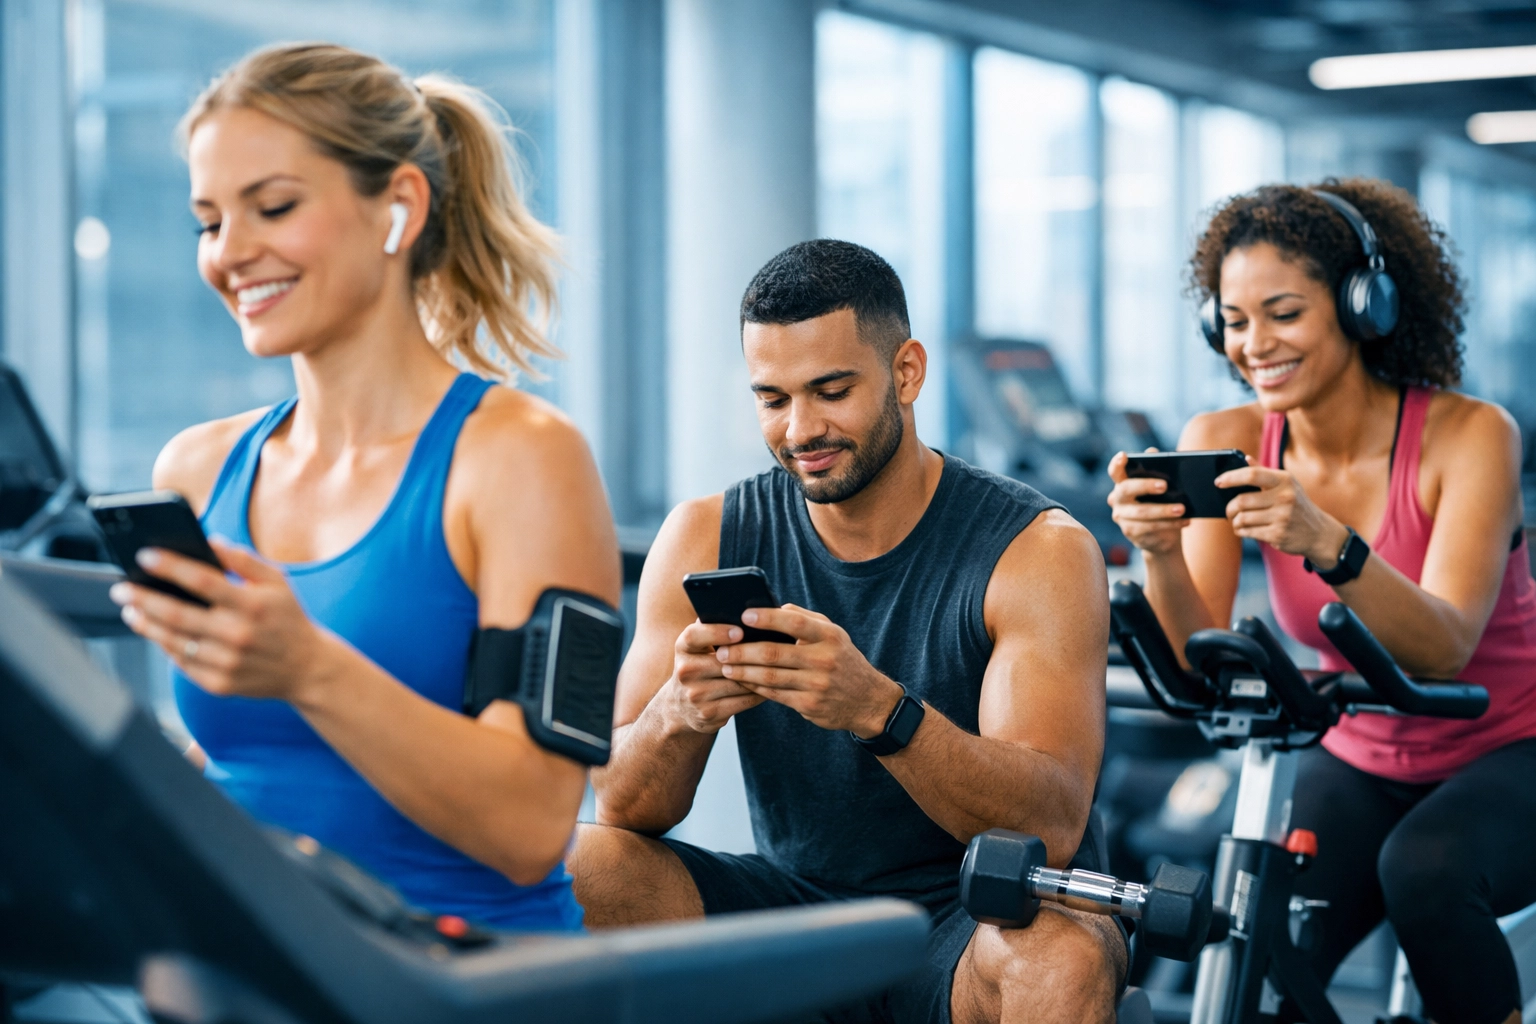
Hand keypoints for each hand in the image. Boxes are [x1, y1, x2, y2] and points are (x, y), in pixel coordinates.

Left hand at [110, 538, 338, 702]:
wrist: (307, 668)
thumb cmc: (288, 617)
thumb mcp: (278, 581)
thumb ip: (244, 559)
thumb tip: (208, 542)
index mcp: (254, 605)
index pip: (203, 581)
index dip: (171, 567)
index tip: (144, 556)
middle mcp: (239, 635)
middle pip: (177, 615)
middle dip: (143, 598)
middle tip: (121, 588)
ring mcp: (227, 663)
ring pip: (174, 641)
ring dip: (145, 624)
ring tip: (130, 609)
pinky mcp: (219, 684)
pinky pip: (182, 663)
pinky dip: (164, 645)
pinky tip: (154, 631)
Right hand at [661, 620, 766, 733]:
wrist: (680, 707)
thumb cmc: (701, 666)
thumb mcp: (698, 647)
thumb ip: (714, 629)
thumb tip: (748, 610)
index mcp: (683, 648)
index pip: (694, 636)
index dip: (717, 632)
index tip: (740, 631)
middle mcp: (684, 672)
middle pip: (723, 663)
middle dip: (750, 657)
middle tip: (776, 648)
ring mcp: (695, 696)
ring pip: (738, 683)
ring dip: (760, 675)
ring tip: (779, 665)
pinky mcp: (708, 714)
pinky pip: (742, 701)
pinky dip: (759, 693)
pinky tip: (773, 685)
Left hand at [715, 605, 902, 737]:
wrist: (867, 700)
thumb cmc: (843, 660)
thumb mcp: (833, 634)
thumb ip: (805, 618)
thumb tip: (774, 607)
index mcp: (829, 636)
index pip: (795, 623)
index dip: (768, 618)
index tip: (744, 615)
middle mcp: (824, 659)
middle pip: (774, 654)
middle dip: (743, 651)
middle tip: (721, 649)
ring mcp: (817, 685)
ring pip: (770, 677)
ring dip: (743, 672)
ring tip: (725, 666)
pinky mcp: (810, 705)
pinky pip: (775, 694)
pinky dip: (755, 687)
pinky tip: (742, 681)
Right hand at [1107, 450, 1188, 555]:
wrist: (1161, 536)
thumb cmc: (1160, 504)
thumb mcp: (1160, 487)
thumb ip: (1155, 469)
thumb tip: (1152, 452)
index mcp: (1122, 483)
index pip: (1115, 471)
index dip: (1116, 464)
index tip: (1123, 455)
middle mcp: (1117, 499)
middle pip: (1126, 489)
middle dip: (1145, 485)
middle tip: (1164, 485)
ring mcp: (1122, 517)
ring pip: (1142, 511)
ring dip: (1164, 510)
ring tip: (1182, 509)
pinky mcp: (1130, 532)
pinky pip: (1151, 527)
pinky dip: (1170, 523)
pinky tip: (1184, 521)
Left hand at [1215, 461, 1350, 565]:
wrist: (1319, 533)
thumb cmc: (1298, 505)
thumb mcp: (1287, 485)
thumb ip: (1264, 473)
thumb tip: (1245, 458)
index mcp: (1284, 480)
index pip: (1252, 475)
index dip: (1231, 478)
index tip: (1218, 482)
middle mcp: (1285, 497)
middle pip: (1242, 500)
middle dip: (1230, 508)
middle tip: (1229, 510)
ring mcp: (1282, 517)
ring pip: (1242, 518)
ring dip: (1235, 521)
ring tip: (1237, 521)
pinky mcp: (1278, 535)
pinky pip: (1248, 532)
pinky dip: (1241, 531)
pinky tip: (1244, 529)